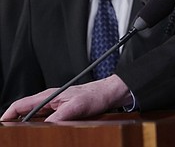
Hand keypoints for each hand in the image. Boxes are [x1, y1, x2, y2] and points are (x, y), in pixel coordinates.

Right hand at [0, 75, 131, 121]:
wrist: (109, 94)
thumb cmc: (95, 96)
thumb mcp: (77, 107)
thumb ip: (59, 116)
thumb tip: (46, 125)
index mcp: (48, 96)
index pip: (20, 105)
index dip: (8, 115)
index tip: (2, 125)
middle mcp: (49, 100)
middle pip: (25, 112)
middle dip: (16, 123)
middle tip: (13, 134)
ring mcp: (55, 106)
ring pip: (35, 118)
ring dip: (29, 126)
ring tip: (24, 135)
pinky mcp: (61, 111)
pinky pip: (46, 120)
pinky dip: (41, 127)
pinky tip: (42, 133)